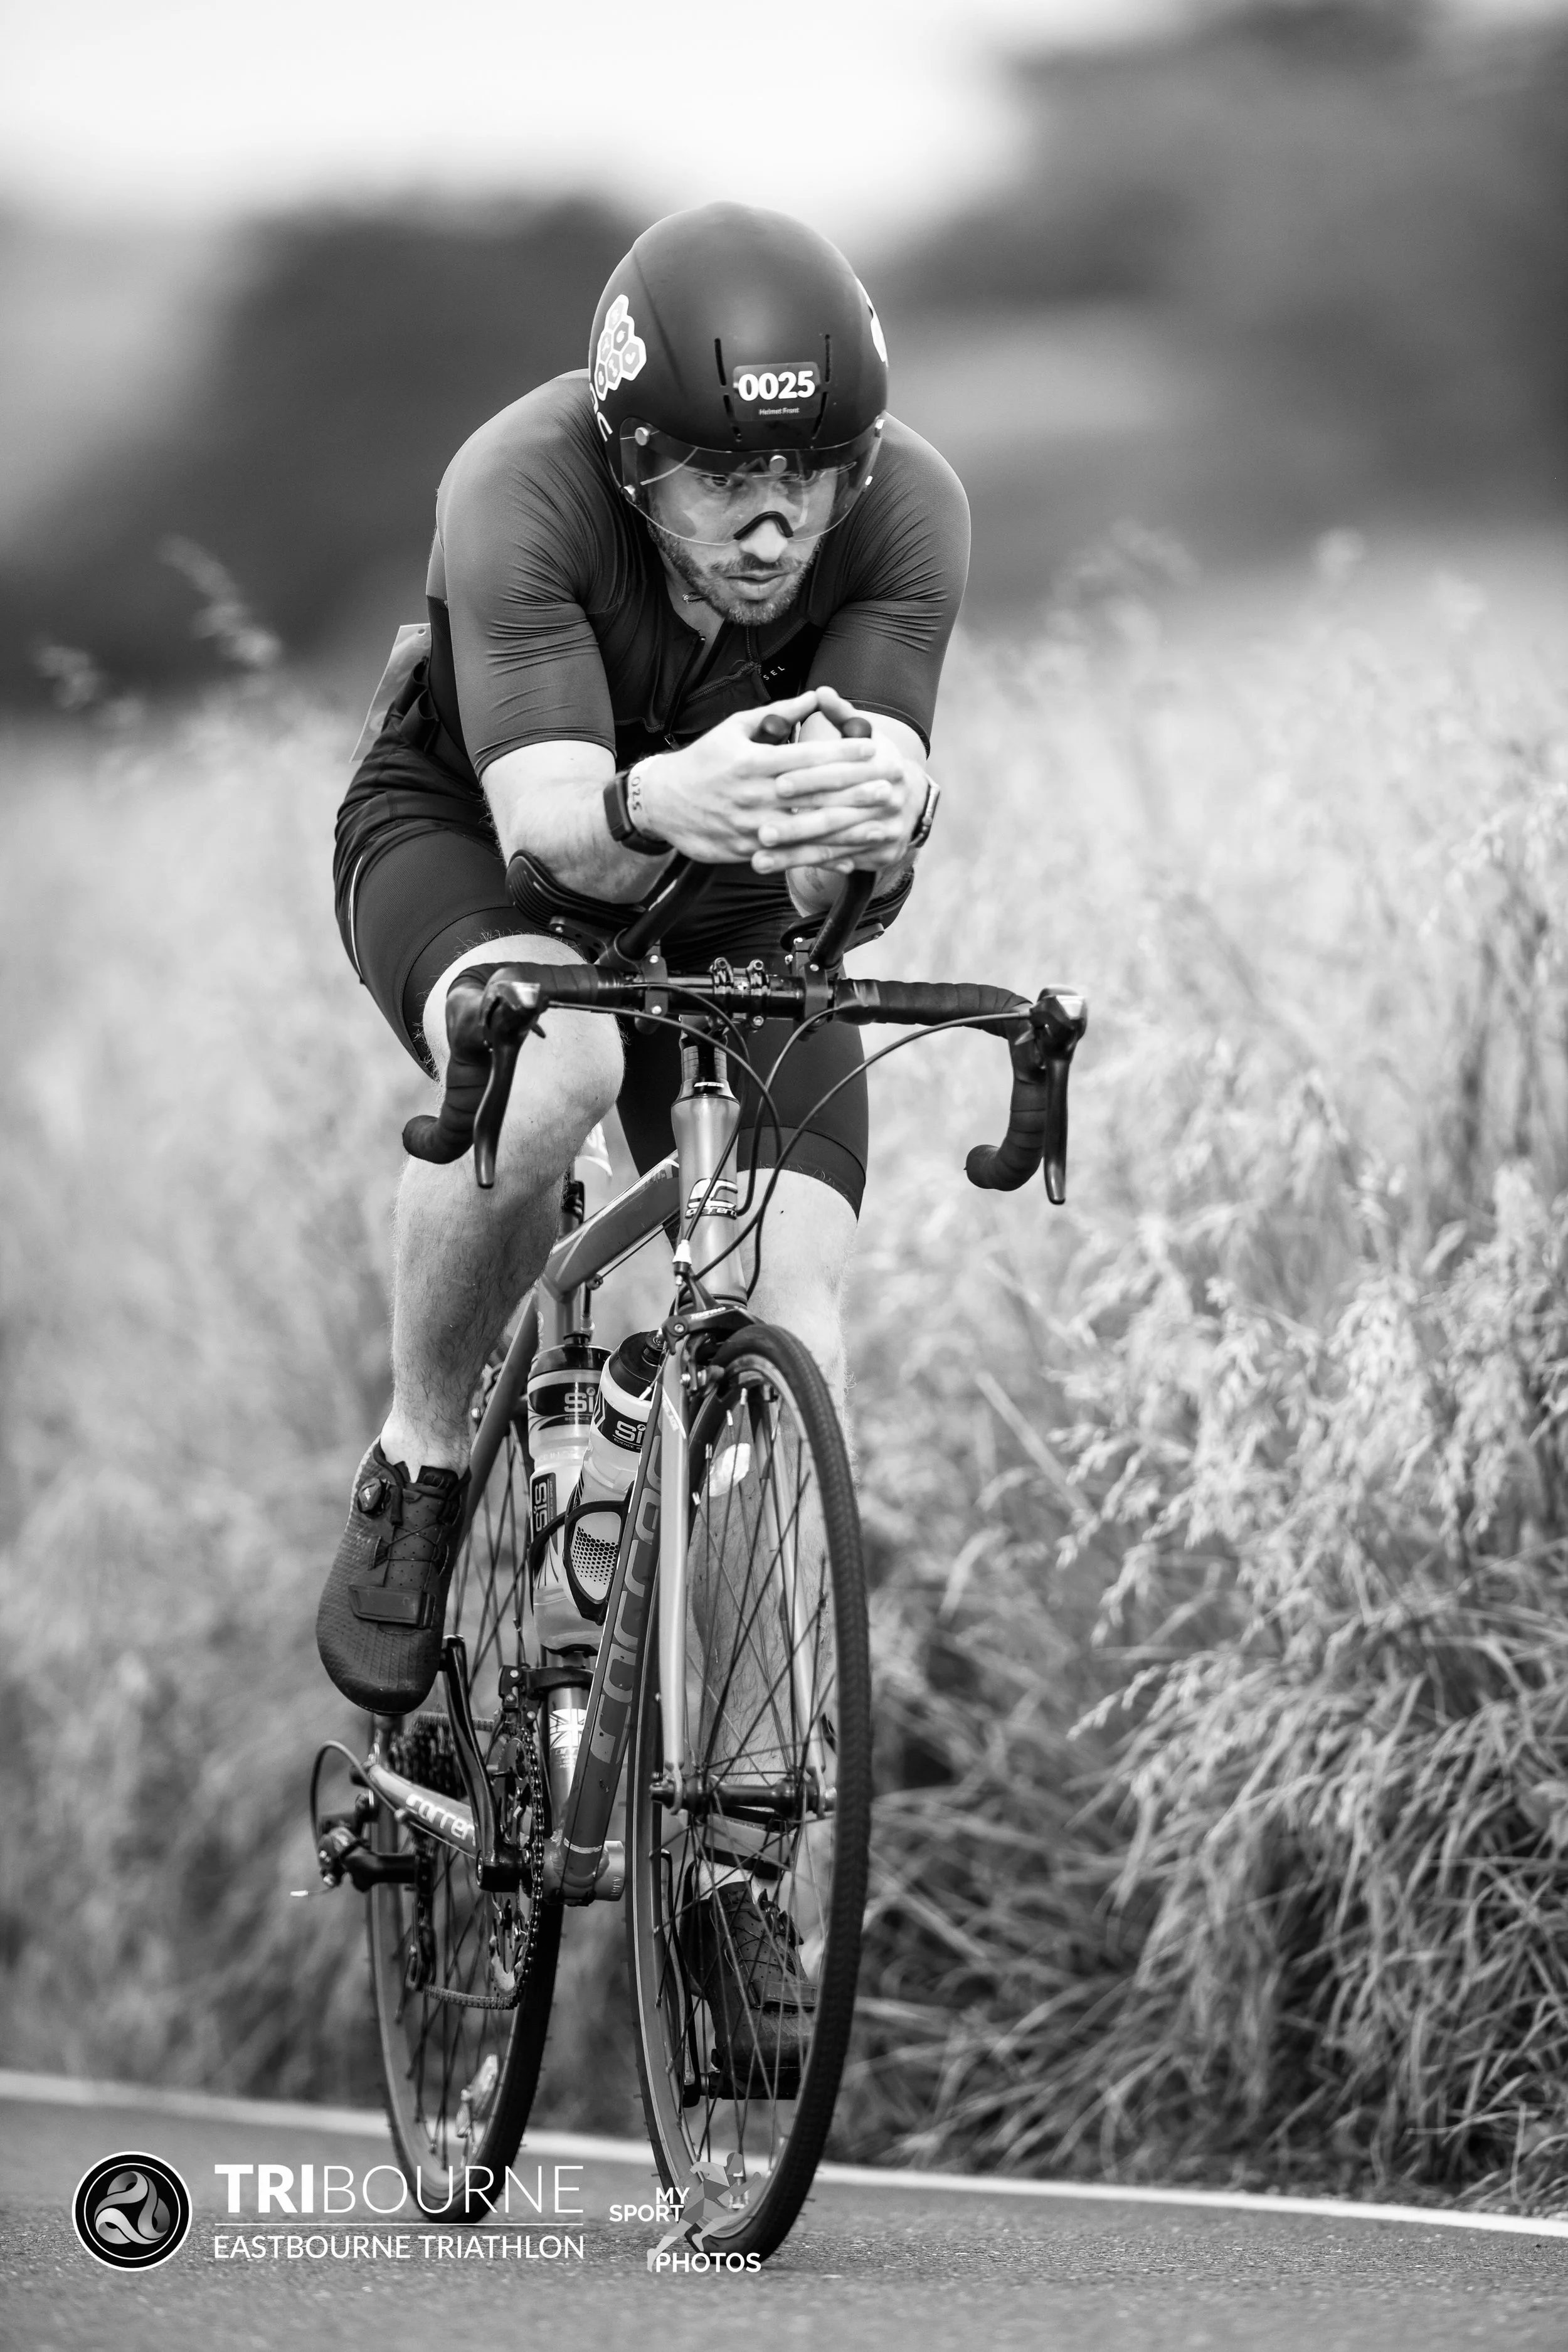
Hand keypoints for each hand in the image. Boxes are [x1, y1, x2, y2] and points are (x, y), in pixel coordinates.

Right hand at [636, 689, 904, 871]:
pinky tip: (850, 858)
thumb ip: (777, 714)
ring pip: (807, 830)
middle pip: (814, 794)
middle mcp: (754, 797)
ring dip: (848, 828)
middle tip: (890, 784)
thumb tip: (814, 696)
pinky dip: (822, 858)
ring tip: (881, 823)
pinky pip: (792, 856)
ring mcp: (752, 828)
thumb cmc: (703, 761)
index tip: (872, 748)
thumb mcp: (734, 729)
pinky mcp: (749, 852)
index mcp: (752, 763)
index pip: (805, 757)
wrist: (662, 803)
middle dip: (855, 790)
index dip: (841, 753)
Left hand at [755, 685, 926, 882]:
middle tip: (761, 832)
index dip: (809, 779)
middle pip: (834, 815)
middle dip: (795, 825)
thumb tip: (822, 692)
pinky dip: (807, 865)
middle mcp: (889, 800)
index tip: (777, 784)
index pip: (840, 774)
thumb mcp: (866, 736)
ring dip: (793, 854)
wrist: (913, 800)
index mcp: (884, 765)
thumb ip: (842, 716)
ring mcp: (887, 830)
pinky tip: (780, 867)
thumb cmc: (876, 763)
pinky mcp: (881, 854)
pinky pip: (839, 862)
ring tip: (758, 859)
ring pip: (831, 845)